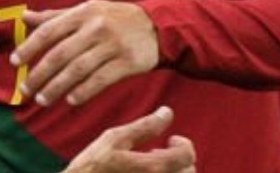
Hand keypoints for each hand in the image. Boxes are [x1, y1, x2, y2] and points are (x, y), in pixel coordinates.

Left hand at [11, 0, 158, 105]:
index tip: (15, 63)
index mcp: (83, 12)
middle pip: (61, 54)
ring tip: (43, 99)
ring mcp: (113, 45)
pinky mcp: (127, 62)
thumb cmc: (115, 18)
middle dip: (39, 74)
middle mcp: (96, 27)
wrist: (158, 26)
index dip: (30, 47)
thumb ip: (55, 16)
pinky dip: (83, 91)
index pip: (49, 30)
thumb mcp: (87, 10)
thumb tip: (24, 17)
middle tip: (26, 90)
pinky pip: (100, 80)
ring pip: (78, 70)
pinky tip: (70, 101)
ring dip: (57, 87)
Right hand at [61, 106, 194, 172]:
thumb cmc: (92, 168)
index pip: (187, 156)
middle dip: (178, 160)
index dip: (183, 144)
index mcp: (153, 168)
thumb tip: (167, 113)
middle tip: (156, 152)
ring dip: (172, 172)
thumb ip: (144, 127)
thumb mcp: (114, 140)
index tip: (171, 139)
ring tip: (149, 167)